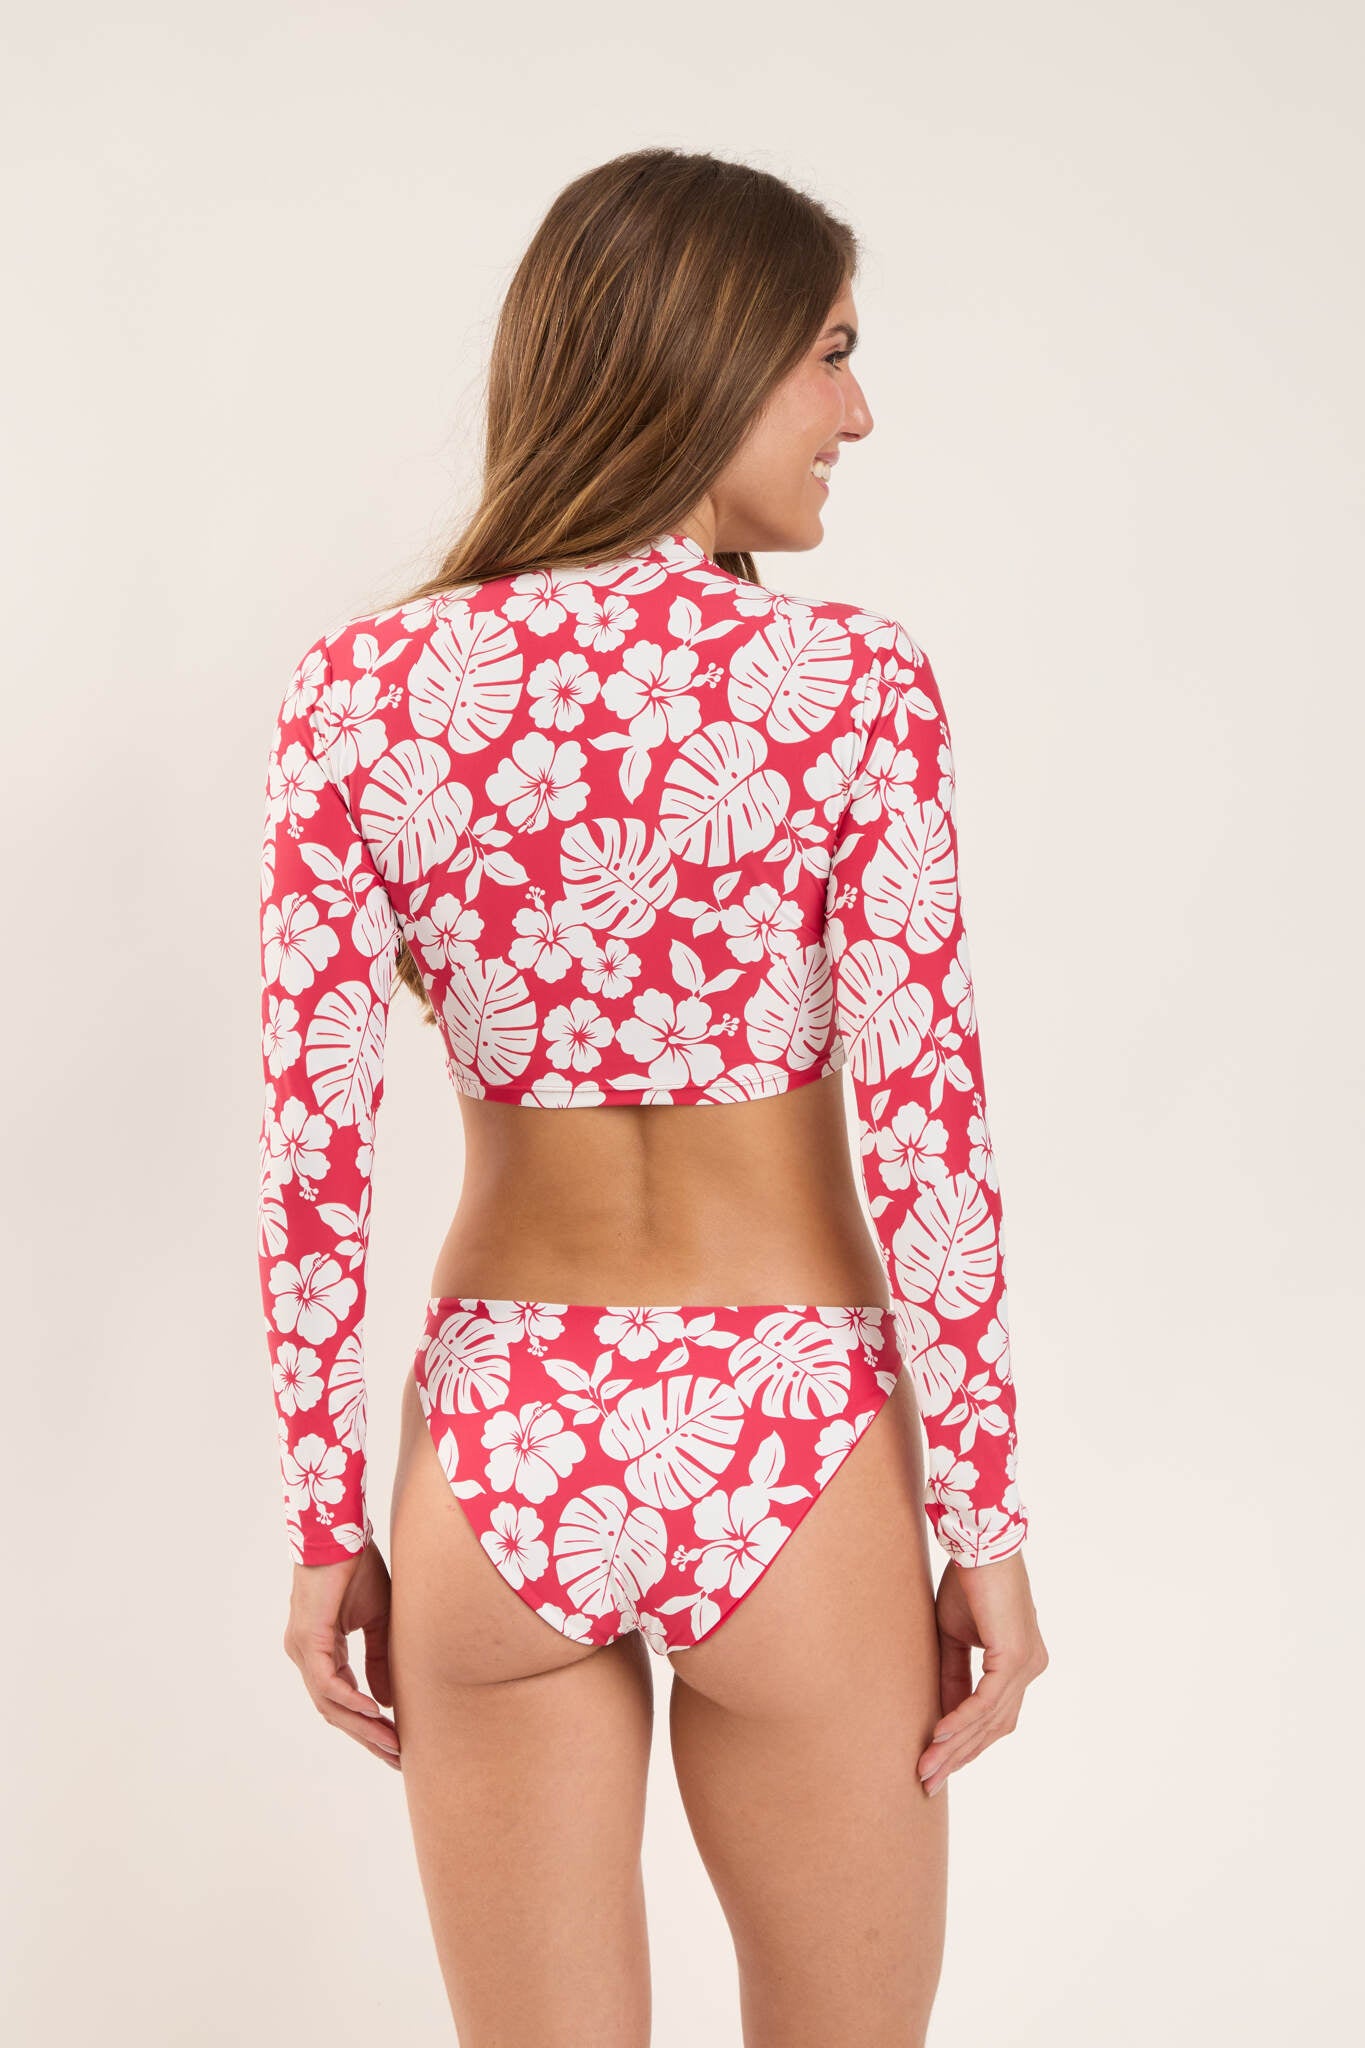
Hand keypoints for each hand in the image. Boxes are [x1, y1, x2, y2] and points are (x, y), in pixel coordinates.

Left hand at [283, 1539, 401, 1769]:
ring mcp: (302, 1649)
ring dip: (362, 1726)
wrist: (342, 1532)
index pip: (342, 1700)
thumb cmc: (357, 1568)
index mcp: (320, 1651)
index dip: (368, 1725)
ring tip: (391, 1745)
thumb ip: (379, 1658)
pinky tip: (374, 1712)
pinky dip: (350, 1699)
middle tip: (396, 1759)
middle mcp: (306, 1655)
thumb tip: (385, 1701)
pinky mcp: (308, 1639)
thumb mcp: (377, 1620)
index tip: (395, 1745)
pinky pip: (327, 1681)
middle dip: (367, 1737)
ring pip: (330, 1703)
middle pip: (335, 1711)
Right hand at [917, 1550, 1046, 1796]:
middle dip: (959, 1756)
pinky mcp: (1015, 1656)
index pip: (994, 1715)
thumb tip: (943, 1718)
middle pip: (994, 1727)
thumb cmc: (968, 1581)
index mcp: (1020, 1663)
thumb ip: (953, 1676)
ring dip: (955, 1746)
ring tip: (926, 1767)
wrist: (979, 1542)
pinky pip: (987, 1701)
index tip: (936, 1763)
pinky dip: (962, 1720)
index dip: (965, 1742)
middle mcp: (1030, 1668)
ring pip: (990, 1720)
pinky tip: (939, 1736)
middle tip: (928, 1780)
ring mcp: (1027, 1664)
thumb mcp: (954, 1637)